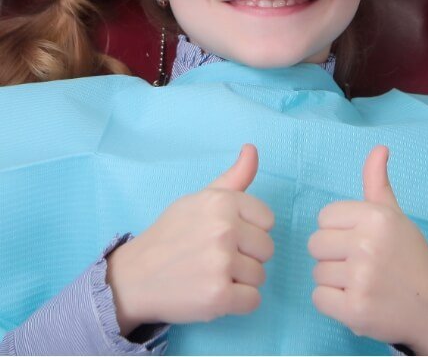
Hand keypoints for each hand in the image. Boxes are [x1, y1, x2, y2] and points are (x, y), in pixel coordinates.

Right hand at [106, 144, 273, 333]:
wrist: (135, 276)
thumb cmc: (171, 234)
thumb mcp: (200, 198)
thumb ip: (234, 177)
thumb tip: (252, 148)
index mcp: (222, 201)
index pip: (267, 220)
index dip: (250, 230)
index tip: (228, 235)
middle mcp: (224, 229)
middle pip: (267, 249)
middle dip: (247, 256)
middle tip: (217, 257)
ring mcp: (221, 264)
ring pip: (261, 276)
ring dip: (241, 280)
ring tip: (212, 274)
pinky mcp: (219, 297)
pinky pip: (254, 301)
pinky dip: (238, 303)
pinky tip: (215, 292)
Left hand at [308, 146, 427, 353]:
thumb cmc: (410, 256)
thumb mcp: (394, 215)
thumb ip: (377, 182)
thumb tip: (379, 148)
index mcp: (375, 217)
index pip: (324, 217)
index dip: (338, 230)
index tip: (358, 241)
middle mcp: (367, 245)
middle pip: (316, 244)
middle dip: (332, 255)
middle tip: (359, 264)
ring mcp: (361, 279)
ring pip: (317, 272)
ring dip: (334, 281)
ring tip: (361, 283)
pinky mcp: (355, 310)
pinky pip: (318, 299)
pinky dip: (333, 303)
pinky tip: (356, 300)